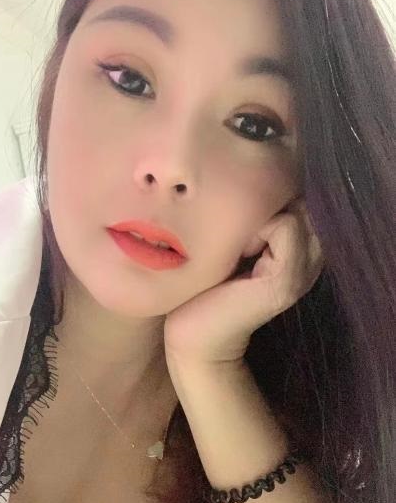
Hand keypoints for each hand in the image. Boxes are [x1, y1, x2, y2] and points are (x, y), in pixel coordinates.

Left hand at [164, 198, 324, 365]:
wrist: (191, 332)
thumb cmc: (205, 280)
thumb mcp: (236, 236)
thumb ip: (259, 212)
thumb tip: (266, 170)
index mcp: (302, 244)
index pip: (303, 191)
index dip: (274, 193)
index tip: (242, 222)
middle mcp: (312, 256)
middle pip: (302, 196)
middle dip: (268, 203)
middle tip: (238, 238)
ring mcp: (305, 270)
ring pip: (295, 208)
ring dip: (259, 218)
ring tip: (237, 248)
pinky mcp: (287, 281)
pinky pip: (286, 226)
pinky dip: (257, 232)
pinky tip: (238, 256)